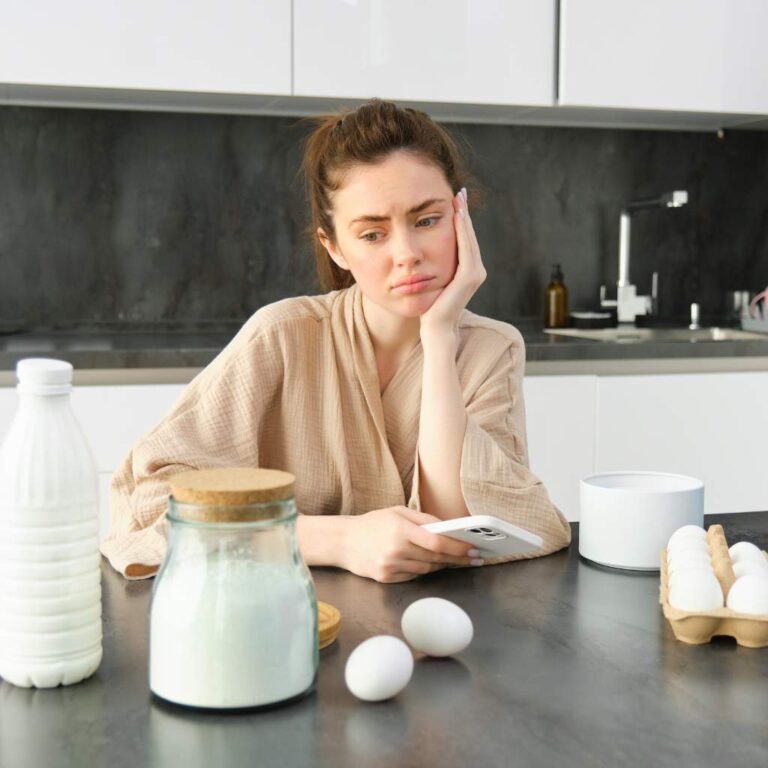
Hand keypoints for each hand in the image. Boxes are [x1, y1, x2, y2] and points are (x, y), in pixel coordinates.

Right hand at [338, 506, 481, 583]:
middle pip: (436, 557)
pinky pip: (414, 576)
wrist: (343, 541)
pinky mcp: (386, 578)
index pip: (437, 542)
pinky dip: (424, 569)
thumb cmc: (372, 523)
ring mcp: (390, 566)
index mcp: (400, 529)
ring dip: (443, 564)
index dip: (459, 547)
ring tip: (456, 560)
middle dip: (458, 558)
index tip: (474, 549)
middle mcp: (396, 550)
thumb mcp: (397, 512)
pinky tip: (430, 563)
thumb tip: (450, 527)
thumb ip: (424, 519)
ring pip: (427, 568)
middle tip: (474, 558)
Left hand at [420, 188, 486, 336]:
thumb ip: (436, 266)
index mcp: (468, 271)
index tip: (455, 200)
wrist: (435, 329)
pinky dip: (462, 231)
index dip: (461, 220)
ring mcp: (475, 274)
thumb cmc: (430, 308)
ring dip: (464, 217)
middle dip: (464, 213)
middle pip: (469, 236)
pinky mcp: (468, 277)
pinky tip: (457, 216)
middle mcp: (476, 271)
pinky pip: (465, 248)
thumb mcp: (434, 281)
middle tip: (460, 191)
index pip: (464, 240)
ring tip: (458, 198)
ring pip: (468, 239)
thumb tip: (425, 252)